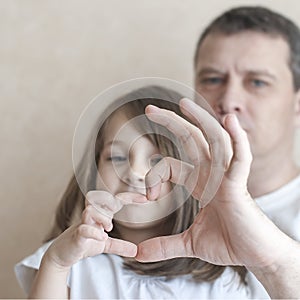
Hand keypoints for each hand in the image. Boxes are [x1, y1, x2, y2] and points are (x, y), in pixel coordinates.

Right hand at [44, 191, 143, 269]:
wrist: (63, 254)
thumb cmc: (84, 243)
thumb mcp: (104, 245)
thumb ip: (119, 245)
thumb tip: (136, 251)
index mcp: (100, 215)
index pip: (115, 200)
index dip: (130, 197)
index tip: (146, 198)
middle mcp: (91, 217)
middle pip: (100, 199)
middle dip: (112, 202)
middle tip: (122, 211)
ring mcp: (82, 224)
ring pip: (90, 211)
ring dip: (102, 218)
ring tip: (109, 230)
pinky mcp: (76, 235)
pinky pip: (84, 229)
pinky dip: (94, 232)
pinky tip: (102, 238)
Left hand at [136, 98, 289, 268]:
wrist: (255, 256)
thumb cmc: (229, 244)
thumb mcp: (189, 243)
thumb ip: (164, 245)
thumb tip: (138, 254)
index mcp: (200, 183)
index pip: (171, 164)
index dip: (154, 176)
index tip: (147, 197)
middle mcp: (213, 174)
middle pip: (192, 139)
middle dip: (172, 122)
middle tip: (151, 109)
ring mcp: (227, 176)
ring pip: (214, 139)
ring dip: (201, 119)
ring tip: (184, 103)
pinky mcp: (240, 186)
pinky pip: (241, 158)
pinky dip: (237, 139)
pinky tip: (230, 120)